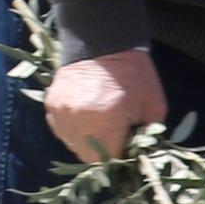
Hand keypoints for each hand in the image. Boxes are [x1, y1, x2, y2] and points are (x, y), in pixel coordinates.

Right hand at [44, 49, 166, 162]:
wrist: (102, 42)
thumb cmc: (133, 75)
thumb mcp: (153, 107)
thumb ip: (147, 137)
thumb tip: (139, 157)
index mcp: (104, 121)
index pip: (109, 160)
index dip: (121, 160)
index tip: (129, 151)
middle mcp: (77, 119)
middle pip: (88, 156)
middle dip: (103, 152)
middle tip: (117, 139)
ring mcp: (61, 111)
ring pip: (72, 144)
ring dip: (86, 142)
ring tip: (101, 126)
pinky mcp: (51, 103)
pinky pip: (61, 129)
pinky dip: (73, 129)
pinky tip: (87, 118)